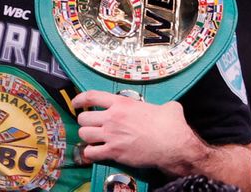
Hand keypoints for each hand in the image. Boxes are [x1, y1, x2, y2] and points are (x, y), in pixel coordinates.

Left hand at [72, 90, 201, 171]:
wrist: (174, 146)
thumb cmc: (171, 126)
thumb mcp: (166, 108)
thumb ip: (161, 106)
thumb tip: (170, 108)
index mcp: (121, 104)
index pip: (91, 96)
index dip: (80, 99)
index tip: (76, 103)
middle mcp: (112, 118)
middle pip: (83, 118)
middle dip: (84, 122)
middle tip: (91, 125)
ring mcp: (111, 135)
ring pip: (84, 134)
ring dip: (87, 137)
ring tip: (93, 138)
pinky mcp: (114, 152)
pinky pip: (91, 153)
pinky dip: (90, 153)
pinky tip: (95, 152)